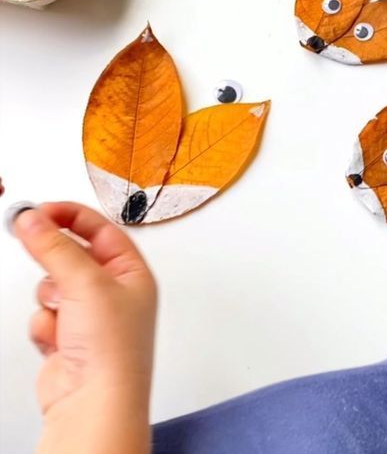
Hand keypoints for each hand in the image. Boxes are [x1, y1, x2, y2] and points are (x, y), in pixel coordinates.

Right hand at [12, 202, 157, 453]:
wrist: (93, 404)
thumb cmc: (112, 350)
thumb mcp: (86, 283)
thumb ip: (55, 246)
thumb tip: (33, 218)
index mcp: (132, 273)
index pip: (101, 229)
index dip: (71, 215)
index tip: (40, 209)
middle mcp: (114, 292)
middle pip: (74, 254)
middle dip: (53, 254)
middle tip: (26, 233)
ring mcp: (89, 316)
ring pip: (53, 284)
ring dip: (51, 297)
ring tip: (63, 313)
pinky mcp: (67, 337)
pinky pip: (43, 314)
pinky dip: (45, 325)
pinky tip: (58, 340)